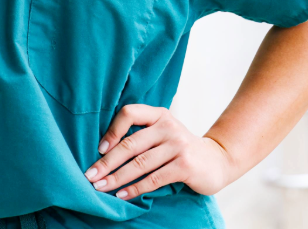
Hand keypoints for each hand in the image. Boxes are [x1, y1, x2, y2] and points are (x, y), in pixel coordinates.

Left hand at [82, 104, 234, 199]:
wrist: (217, 161)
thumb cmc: (180, 148)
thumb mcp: (163, 133)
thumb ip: (142, 135)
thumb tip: (104, 151)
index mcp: (159, 114)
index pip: (129, 113)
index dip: (112, 131)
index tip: (99, 149)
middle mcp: (168, 126)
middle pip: (130, 144)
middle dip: (107, 162)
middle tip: (90, 175)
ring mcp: (177, 145)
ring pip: (139, 163)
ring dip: (116, 177)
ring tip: (101, 187)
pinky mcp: (185, 165)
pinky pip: (153, 178)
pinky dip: (135, 188)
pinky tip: (122, 195)